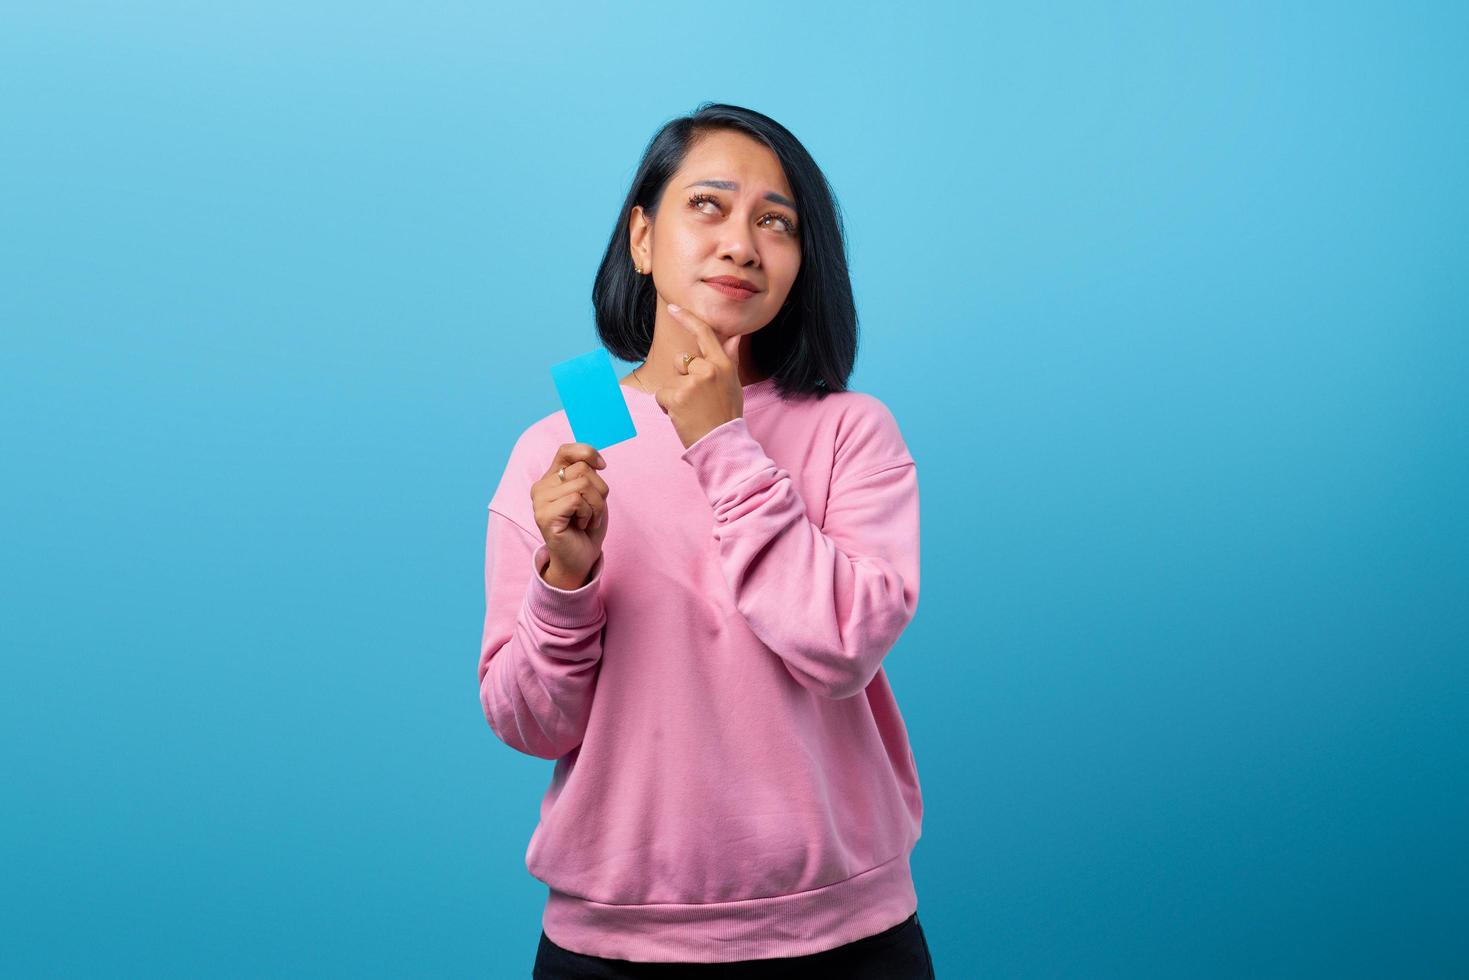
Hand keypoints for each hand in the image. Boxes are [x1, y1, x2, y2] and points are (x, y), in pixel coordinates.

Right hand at [530, 442, 608, 587]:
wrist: (580, 559)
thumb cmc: (587, 526)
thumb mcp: (592, 494)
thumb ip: (588, 473)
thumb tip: (596, 459)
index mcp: (551, 478)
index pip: (566, 450)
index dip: (588, 452)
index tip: (602, 466)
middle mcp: (541, 486)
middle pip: (582, 468)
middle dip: (599, 491)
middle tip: (593, 511)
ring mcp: (540, 501)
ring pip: (582, 484)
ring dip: (596, 505)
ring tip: (588, 519)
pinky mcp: (544, 515)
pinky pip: (577, 500)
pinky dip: (588, 513)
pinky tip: (581, 525)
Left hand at [654, 303, 745, 448]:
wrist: (722, 442)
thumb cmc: (726, 414)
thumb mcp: (732, 383)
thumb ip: (729, 358)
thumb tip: (735, 336)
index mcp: (722, 364)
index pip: (704, 334)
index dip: (687, 319)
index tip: (672, 308)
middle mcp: (708, 369)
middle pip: (680, 361)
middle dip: (682, 378)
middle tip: (698, 399)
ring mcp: (692, 382)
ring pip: (670, 380)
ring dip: (675, 395)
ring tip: (692, 409)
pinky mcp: (677, 396)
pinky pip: (662, 394)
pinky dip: (667, 406)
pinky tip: (682, 416)